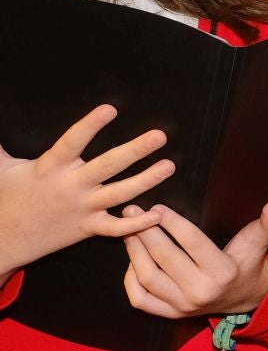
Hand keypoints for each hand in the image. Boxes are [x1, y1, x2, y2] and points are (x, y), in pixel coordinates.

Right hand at [0, 105, 172, 279]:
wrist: (3, 240)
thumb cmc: (6, 199)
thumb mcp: (1, 168)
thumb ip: (0, 146)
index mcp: (50, 167)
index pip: (72, 142)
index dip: (90, 125)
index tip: (110, 109)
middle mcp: (70, 186)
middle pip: (107, 166)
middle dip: (135, 150)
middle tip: (159, 136)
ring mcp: (81, 209)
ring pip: (120, 193)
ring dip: (147, 180)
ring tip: (169, 166)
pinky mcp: (87, 229)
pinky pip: (116, 228)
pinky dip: (137, 224)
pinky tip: (158, 214)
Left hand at [121, 201, 267, 318]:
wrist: (247, 297)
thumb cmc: (249, 262)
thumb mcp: (259, 241)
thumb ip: (267, 223)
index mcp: (223, 272)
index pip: (192, 242)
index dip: (172, 222)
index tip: (156, 206)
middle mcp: (201, 291)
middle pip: (165, 258)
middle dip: (145, 232)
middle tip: (132, 212)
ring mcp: (183, 306)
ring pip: (148, 278)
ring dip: (134, 253)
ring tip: (128, 230)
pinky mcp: (171, 314)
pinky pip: (140, 299)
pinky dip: (130, 280)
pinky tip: (132, 259)